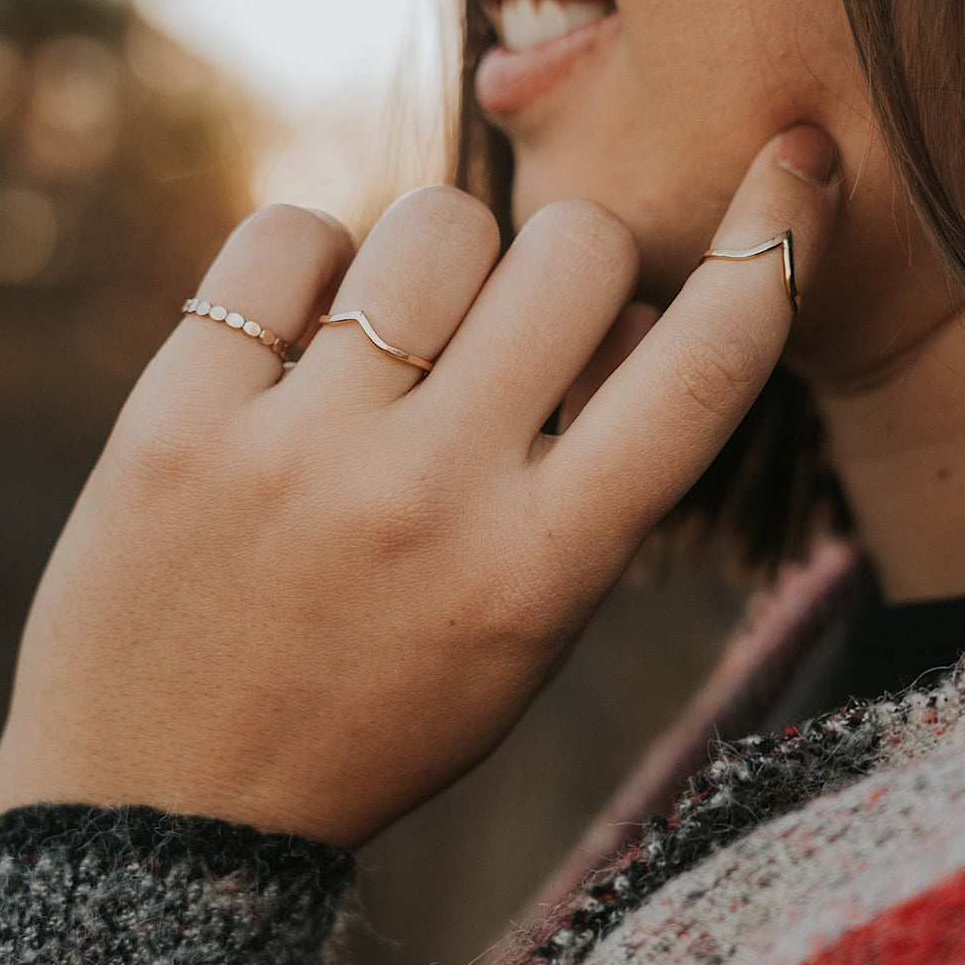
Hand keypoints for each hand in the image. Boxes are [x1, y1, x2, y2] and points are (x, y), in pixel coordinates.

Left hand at [0, 126, 838, 844]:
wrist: (166, 802)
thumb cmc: (377, 708)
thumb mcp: (526, 632)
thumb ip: (597, 480)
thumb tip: (631, 310)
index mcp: (541, 571)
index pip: (704, 371)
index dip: (777, 245)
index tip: (798, 162)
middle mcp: (430, 499)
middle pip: (574, 251)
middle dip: (571, 261)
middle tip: (515, 323)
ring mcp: (298, 452)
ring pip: (437, 219)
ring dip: (438, 257)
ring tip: (391, 340)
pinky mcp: (179, 415)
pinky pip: (290, 233)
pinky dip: (311, 262)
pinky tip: (295, 336)